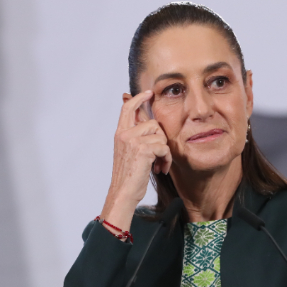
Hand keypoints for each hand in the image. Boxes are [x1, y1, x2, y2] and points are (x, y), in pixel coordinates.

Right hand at [100, 90, 172, 231]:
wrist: (123, 193)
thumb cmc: (128, 176)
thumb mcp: (129, 153)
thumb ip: (136, 137)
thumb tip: (145, 124)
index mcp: (120, 134)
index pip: (128, 109)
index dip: (138, 99)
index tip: (148, 93)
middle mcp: (124, 134)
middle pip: (153, 123)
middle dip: (161, 139)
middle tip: (160, 156)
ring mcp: (132, 141)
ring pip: (160, 136)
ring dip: (165, 152)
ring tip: (159, 165)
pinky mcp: (143, 149)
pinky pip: (164, 147)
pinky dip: (166, 159)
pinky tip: (161, 169)